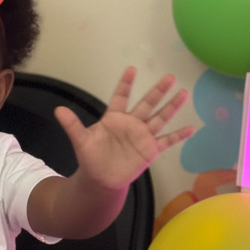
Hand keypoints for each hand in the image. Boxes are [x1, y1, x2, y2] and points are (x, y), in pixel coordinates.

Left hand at [54, 67, 192, 190]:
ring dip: (172, 106)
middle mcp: (131, 123)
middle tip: (169, 76)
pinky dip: (178, 135)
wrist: (101, 180)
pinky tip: (191, 128)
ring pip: (160, 118)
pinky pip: (167, 141)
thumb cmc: (91, 158)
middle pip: (147, 103)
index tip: (132, 69)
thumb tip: (58, 110)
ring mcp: (142, 136)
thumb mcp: (80, 140)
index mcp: (114, 118)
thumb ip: (72, 125)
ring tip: (184, 92)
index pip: (121, 97)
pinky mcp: (150, 150)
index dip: (126, 84)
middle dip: (158, 90)